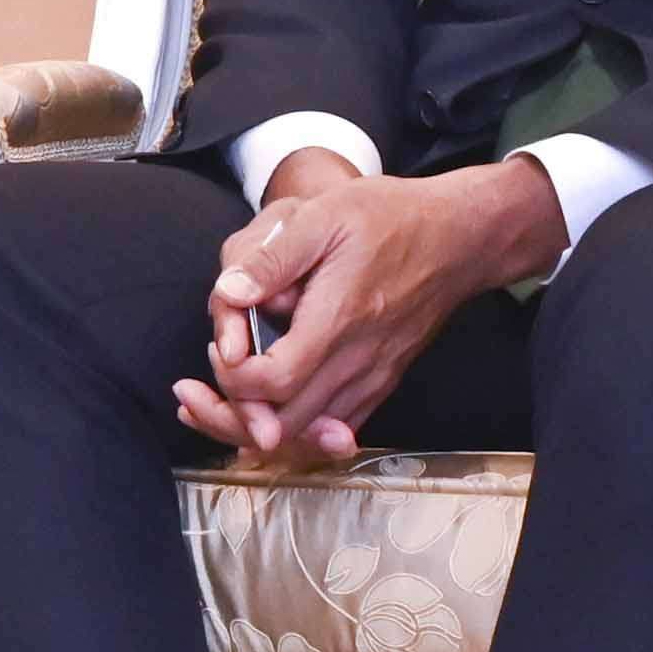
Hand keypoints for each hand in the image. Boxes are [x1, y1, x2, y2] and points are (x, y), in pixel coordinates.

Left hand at [176, 150, 558, 459]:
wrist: (459, 237)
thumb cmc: (390, 219)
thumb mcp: (324, 216)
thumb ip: (272, 258)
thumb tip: (229, 291)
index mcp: (339, 320)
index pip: (275, 381)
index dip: (234, 377)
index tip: (221, 350)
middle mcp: (359, 362)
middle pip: (285, 426)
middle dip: (230, 415)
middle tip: (193, 392)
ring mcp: (374, 377)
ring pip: (308, 435)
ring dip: (256, 428)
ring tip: (214, 404)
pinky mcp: (382, 382)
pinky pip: (336, 427)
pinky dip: (295, 432)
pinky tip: (260, 417)